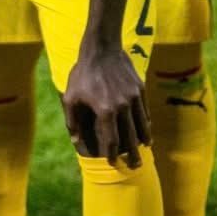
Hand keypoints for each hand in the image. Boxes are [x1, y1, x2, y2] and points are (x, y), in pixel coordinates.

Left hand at [64, 45, 149, 166]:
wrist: (102, 49)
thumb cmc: (82, 73)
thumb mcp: (70, 96)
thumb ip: (72, 120)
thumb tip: (75, 141)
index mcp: (105, 111)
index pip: (111, 139)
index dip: (113, 153)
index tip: (114, 163)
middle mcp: (123, 107)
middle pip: (130, 136)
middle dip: (133, 153)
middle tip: (136, 166)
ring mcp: (134, 98)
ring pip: (141, 124)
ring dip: (143, 138)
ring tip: (145, 148)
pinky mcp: (140, 89)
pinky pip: (144, 110)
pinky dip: (145, 121)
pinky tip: (145, 127)